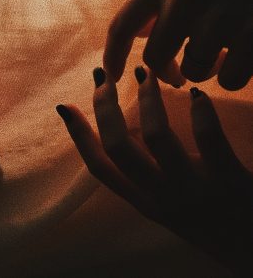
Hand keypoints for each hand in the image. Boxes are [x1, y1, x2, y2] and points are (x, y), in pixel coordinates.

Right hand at [57, 68, 252, 274]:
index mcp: (143, 200)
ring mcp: (194, 191)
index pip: (99, 167)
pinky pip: (208, 138)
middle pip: (117, 147)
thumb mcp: (166, 201)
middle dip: (104, 107)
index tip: (66, 106)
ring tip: (146, 76)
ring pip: (155, 136)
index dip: (78, 135)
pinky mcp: (230, 182)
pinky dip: (199, 110)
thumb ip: (143, 169)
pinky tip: (196, 94)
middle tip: (104, 78)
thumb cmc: (207, 219)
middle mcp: (161, 197)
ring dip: (147, 99)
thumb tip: (123, 126)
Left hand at [103, 0, 252, 89]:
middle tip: (175, 75)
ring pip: (194, 72)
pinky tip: (241, 53)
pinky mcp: (251, 34)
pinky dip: (233, 73)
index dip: (112, 56)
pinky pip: (229, 80)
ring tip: (219, 51)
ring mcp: (219, 16)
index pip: (121, 26)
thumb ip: (158, 1)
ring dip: (204, 69)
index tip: (111, 75)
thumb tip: (137, 35)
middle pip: (154, 59)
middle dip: (164, 72)